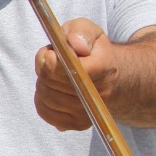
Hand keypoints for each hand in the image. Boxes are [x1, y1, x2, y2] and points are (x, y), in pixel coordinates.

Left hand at [34, 17, 110, 131]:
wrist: (113, 79)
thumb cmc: (95, 52)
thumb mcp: (90, 31)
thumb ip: (80, 31)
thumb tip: (75, 45)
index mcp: (103, 68)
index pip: (64, 68)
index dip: (50, 58)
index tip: (51, 52)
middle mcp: (98, 95)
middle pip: (50, 81)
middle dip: (45, 67)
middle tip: (54, 61)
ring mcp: (88, 112)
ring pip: (45, 96)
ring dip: (44, 82)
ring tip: (57, 75)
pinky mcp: (77, 124)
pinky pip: (44, 111)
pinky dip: (42, 98)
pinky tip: (54, 90)